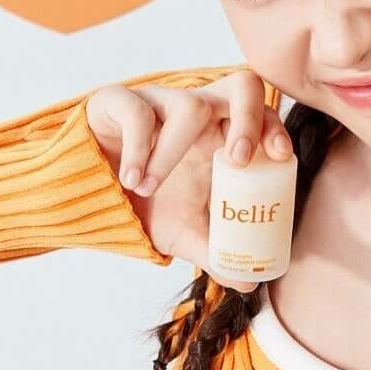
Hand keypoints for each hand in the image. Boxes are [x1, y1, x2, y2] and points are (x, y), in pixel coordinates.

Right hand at [85, 70, 292, 291]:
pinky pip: (139, 112)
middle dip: (250, 117)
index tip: (280, 156)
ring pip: (189, 103)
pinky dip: (137, 150)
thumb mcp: (184, 234)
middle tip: (238, 159)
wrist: (90, 198)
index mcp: (223, 137)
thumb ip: (215, 253)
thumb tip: (251, 283)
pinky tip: (129, 180)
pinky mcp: (120, 101)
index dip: (276, 127)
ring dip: (173, 152)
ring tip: (147, 188)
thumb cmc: (148, 205)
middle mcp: (200, 112)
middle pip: (242, 86)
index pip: (263, 114)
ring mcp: (162, 102)